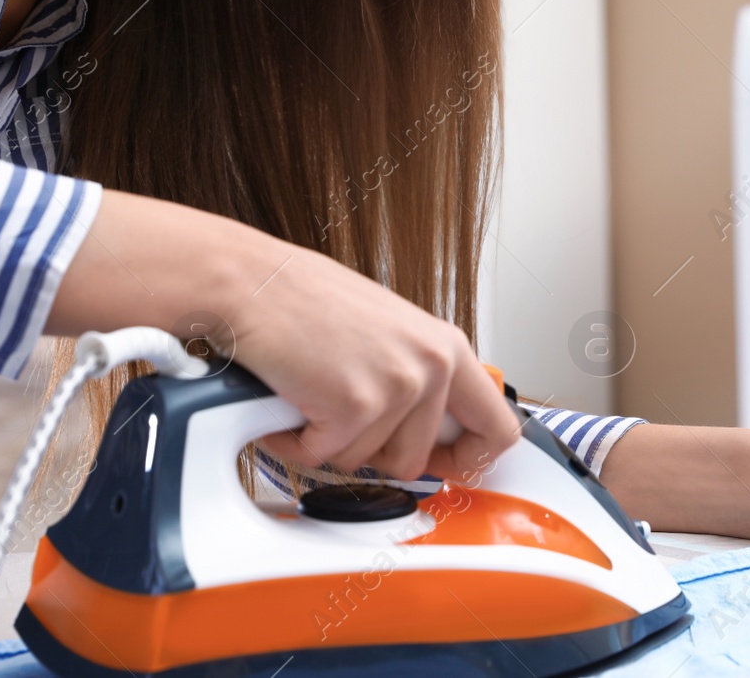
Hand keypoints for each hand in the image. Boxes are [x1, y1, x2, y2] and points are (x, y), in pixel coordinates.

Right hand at [44, 186, 522, 485]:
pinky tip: (289, 398)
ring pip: (367, 464)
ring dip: (329, 442)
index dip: (470, 459)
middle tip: (339, 414)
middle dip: (370, 451)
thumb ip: (415, 377)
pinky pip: (324, 458)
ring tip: (310, 391)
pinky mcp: (356, 406)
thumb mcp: (387, 333)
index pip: (497, 427)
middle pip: (416, 460)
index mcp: (445, 346)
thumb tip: (429, 432)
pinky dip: (296, 440)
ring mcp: (397, 386)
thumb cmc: (304, 302)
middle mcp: (431, 365)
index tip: (446, 466)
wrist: (252, 283)